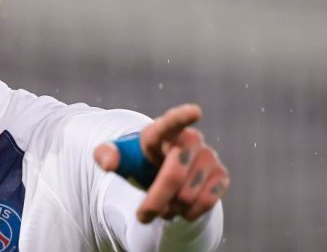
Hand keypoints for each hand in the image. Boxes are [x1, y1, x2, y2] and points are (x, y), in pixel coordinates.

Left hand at [94, 104, 229, 222]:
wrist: (161, 176)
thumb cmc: (138, 162)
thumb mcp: (117, 157)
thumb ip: (105, 155)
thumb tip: (109, 163)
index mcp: (161, 131)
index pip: (171, 122)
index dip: (182, 117)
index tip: (195, 111)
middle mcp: (189, 139)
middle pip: (173, 174)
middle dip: (156, 199)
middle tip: (142, 215)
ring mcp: (208, 156)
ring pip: (189, 193)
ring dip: (171, 209)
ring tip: (162, 209)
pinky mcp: (221, 175)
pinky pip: (208, 201)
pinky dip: (190, 213)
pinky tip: (181, 210)